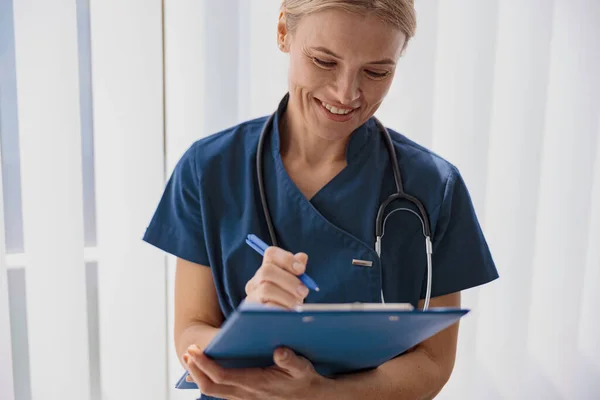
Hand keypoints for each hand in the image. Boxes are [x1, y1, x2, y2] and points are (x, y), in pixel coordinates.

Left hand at [183, 344, 330, 399]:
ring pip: (212, 391)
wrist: (311, 397)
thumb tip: (279, 351)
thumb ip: (291, 360)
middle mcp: (246, 394)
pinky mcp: (245, 397)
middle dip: (195, 371)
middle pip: (210, 387)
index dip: (205, 365)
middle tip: (188, 353)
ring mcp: (244, 397)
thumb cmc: (304, 380)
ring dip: (199, 375)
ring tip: (191, 359)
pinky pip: (220, 392)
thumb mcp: (302, 368)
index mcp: (256, 384)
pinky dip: (209, 380)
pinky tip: (206, 369)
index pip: (221, 377)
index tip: (194, 351)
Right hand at [245, 246, 308, 308]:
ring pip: (266, 289)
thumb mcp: (295, 284)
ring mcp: (252, 296)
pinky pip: (267, 307)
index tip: (301, 270)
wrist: (280, 322)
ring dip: (287, 297)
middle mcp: (255, 281)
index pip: (271, 253)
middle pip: (267, 270)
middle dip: (289, 280)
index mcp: (266, 269)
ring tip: (298, 305)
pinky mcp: (252, 312)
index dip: (287, 259)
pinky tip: (289, 313)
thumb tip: (302, 257)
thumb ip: (297, 270)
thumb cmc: (289, 299)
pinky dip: (282, 309)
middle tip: (303, 291)